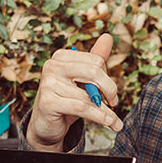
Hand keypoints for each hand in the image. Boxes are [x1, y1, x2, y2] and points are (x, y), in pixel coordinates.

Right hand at [25, 33, 123, 150]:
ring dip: (106, 110)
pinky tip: (109, 122)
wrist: (46, 126)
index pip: (96, 61)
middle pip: (94, 72)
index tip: (110, 93)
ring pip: (88, 95)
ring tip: (115, 121)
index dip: (108, 78)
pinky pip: (81, 107)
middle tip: (114, 103)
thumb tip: (107, 37)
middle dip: (110, 89)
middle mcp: (52, 66)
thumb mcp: (82, 81)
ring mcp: (48, 83)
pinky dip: (99, 116)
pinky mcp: (48, 101)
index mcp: (61, 57)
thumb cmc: (66, 102)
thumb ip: (95, 61)